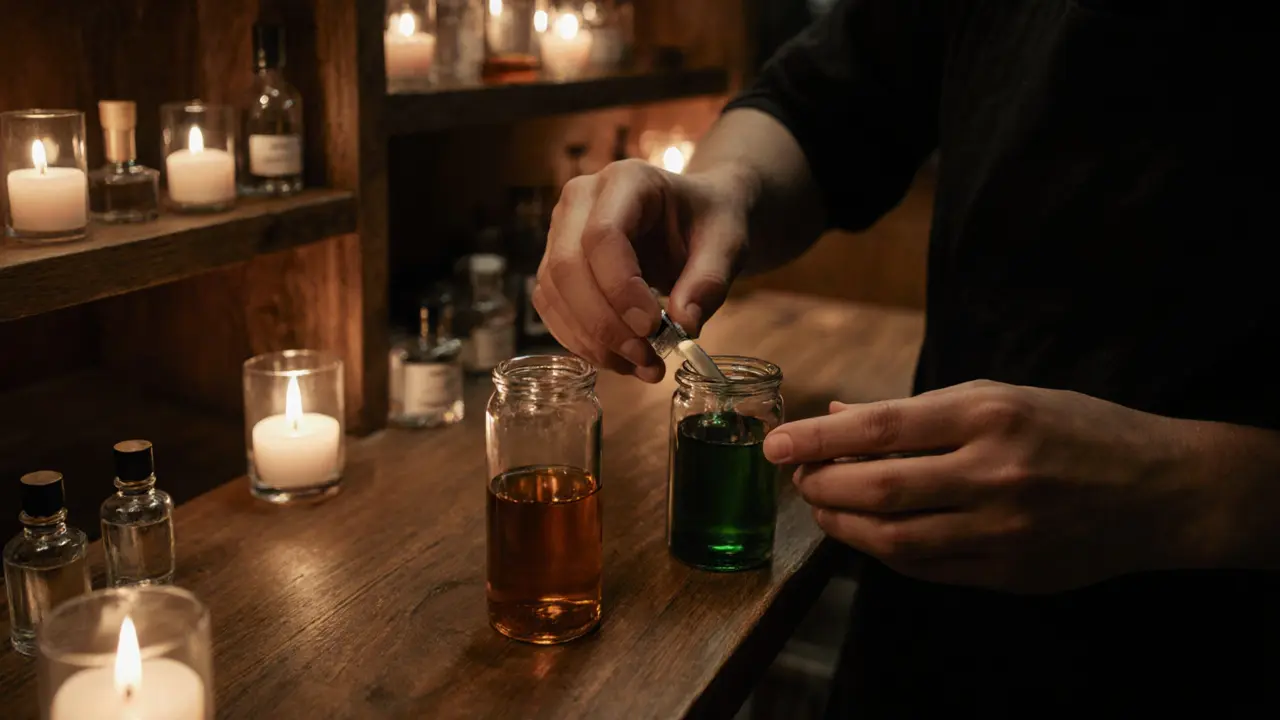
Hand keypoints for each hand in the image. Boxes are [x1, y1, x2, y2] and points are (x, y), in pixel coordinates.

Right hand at [533, 159, 753, 381]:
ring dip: (592, 340)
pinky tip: (620, 359)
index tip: (652, 328)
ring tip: (641, 365)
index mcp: (626, 180)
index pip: (603, 236)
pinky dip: (582, 342)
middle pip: (567, 267)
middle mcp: (580, 199)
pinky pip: (552, 308)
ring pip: (553, 293)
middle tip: (646, 357)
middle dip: (604, 323)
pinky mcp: (556, 264)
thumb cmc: (709, 221)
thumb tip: (683, 325)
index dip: (620, 288)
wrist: (693, 216)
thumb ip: (710, 280)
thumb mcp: (727, 243)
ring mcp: (560, 231)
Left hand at [764, 380, 1201, 592]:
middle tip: (797, 477)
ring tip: (824, 506)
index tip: (774, 445)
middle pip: (878, 489)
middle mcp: (995, 473)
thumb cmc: (1075, 428)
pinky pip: (925, 568)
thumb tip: (838, 414)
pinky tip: (868, 533)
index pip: (881, 430)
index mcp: (990, 415)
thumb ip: (916, 411)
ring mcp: (1004, 529)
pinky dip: (884, 552)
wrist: (1160, 490)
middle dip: (821, 486)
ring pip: (894, 539)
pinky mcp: (1009, 572)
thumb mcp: (1000, 395)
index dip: (817, 439)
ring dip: (843, 525)